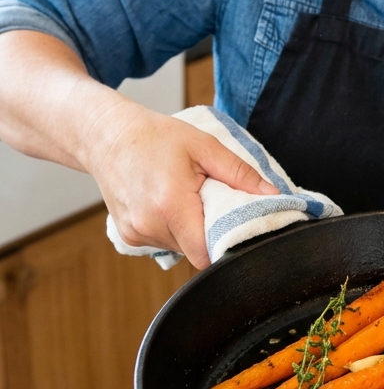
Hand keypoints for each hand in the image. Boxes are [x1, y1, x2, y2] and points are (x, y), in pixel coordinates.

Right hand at [83, 99, 277, 268]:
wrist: (106, 136)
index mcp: (170, 204)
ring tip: (186, 198)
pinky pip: (163, 243)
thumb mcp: (204, 146)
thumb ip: (240, 173)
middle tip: (210, 202)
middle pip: (195, 250)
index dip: (225, 244)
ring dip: (191, 230)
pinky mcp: (129, 236)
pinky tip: (168, 203)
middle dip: (210, 232)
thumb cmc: (154, 137)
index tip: (236, 227)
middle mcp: (149, 225)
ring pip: (180, 248)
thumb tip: (272, 196)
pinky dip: (173, 229)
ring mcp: (136, 234)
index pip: (206, 252)